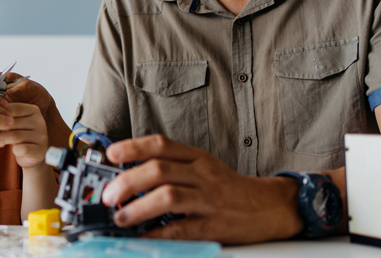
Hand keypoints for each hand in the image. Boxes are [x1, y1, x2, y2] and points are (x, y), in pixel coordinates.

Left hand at [0, 102, 47, 168]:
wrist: (32, 155)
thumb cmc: (20, 135)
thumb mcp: (15, 122)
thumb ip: (6, 115)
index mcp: (34, 110)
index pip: (14, 108)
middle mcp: (40, 122)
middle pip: (13, 122)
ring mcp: (41, 136)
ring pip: (15, 136)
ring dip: (1, 138)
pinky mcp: (39, 150)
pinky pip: (21, 148)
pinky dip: (12, 150)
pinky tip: (11, 150)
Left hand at [100, 135, 301, 243]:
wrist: (271, 207)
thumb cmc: (230, 188)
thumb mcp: (204, 168)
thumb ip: (173, 167)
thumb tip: (130, 175)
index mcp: (197, 158)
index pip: (161, 144)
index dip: (133, 147)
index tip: (111, 153)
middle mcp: (202, 174)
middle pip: (159, 170)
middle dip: (128, 181)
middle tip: (108, 194)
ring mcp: (209, 199)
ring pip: (169, 196)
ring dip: (139, 206)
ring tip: (120, 216)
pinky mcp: (215, 225)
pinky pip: (183, 228)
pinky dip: (160, 233)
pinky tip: (145, 237)